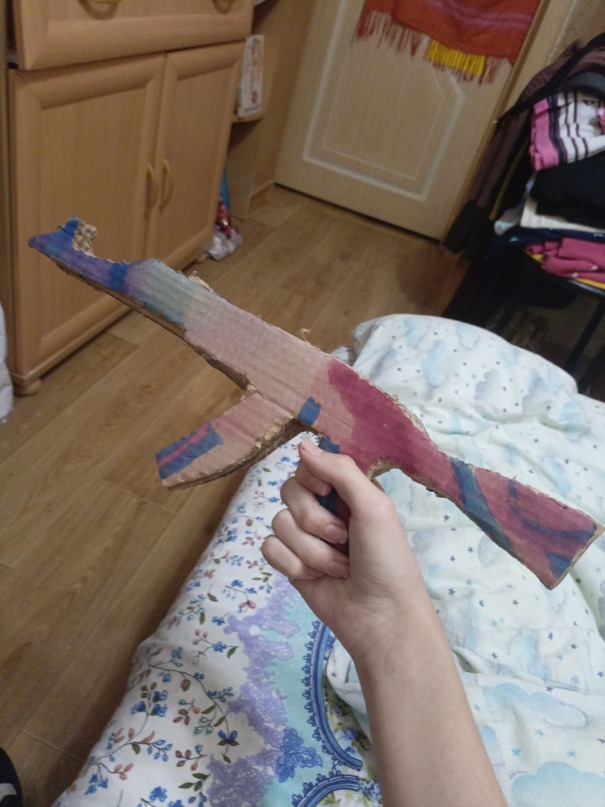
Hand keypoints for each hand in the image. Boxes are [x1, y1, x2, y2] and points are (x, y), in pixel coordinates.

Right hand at [262, 439, 429, 664]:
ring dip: (311, 550)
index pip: (308, 466)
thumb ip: (340, 471)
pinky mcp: (290, 563)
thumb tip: (302, 445)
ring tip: (338, 567)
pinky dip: (293, 565)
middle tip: (342, 539)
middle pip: (288, 491)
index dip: (313, 480)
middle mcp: (323, 510)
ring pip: (279, 523)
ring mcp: (305, 537)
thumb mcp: (374, 506)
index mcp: (345, 491)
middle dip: (313, 521)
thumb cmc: (387, 559)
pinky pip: (270, 548)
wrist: (380, 617)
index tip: (329, 496)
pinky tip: (316, 578)